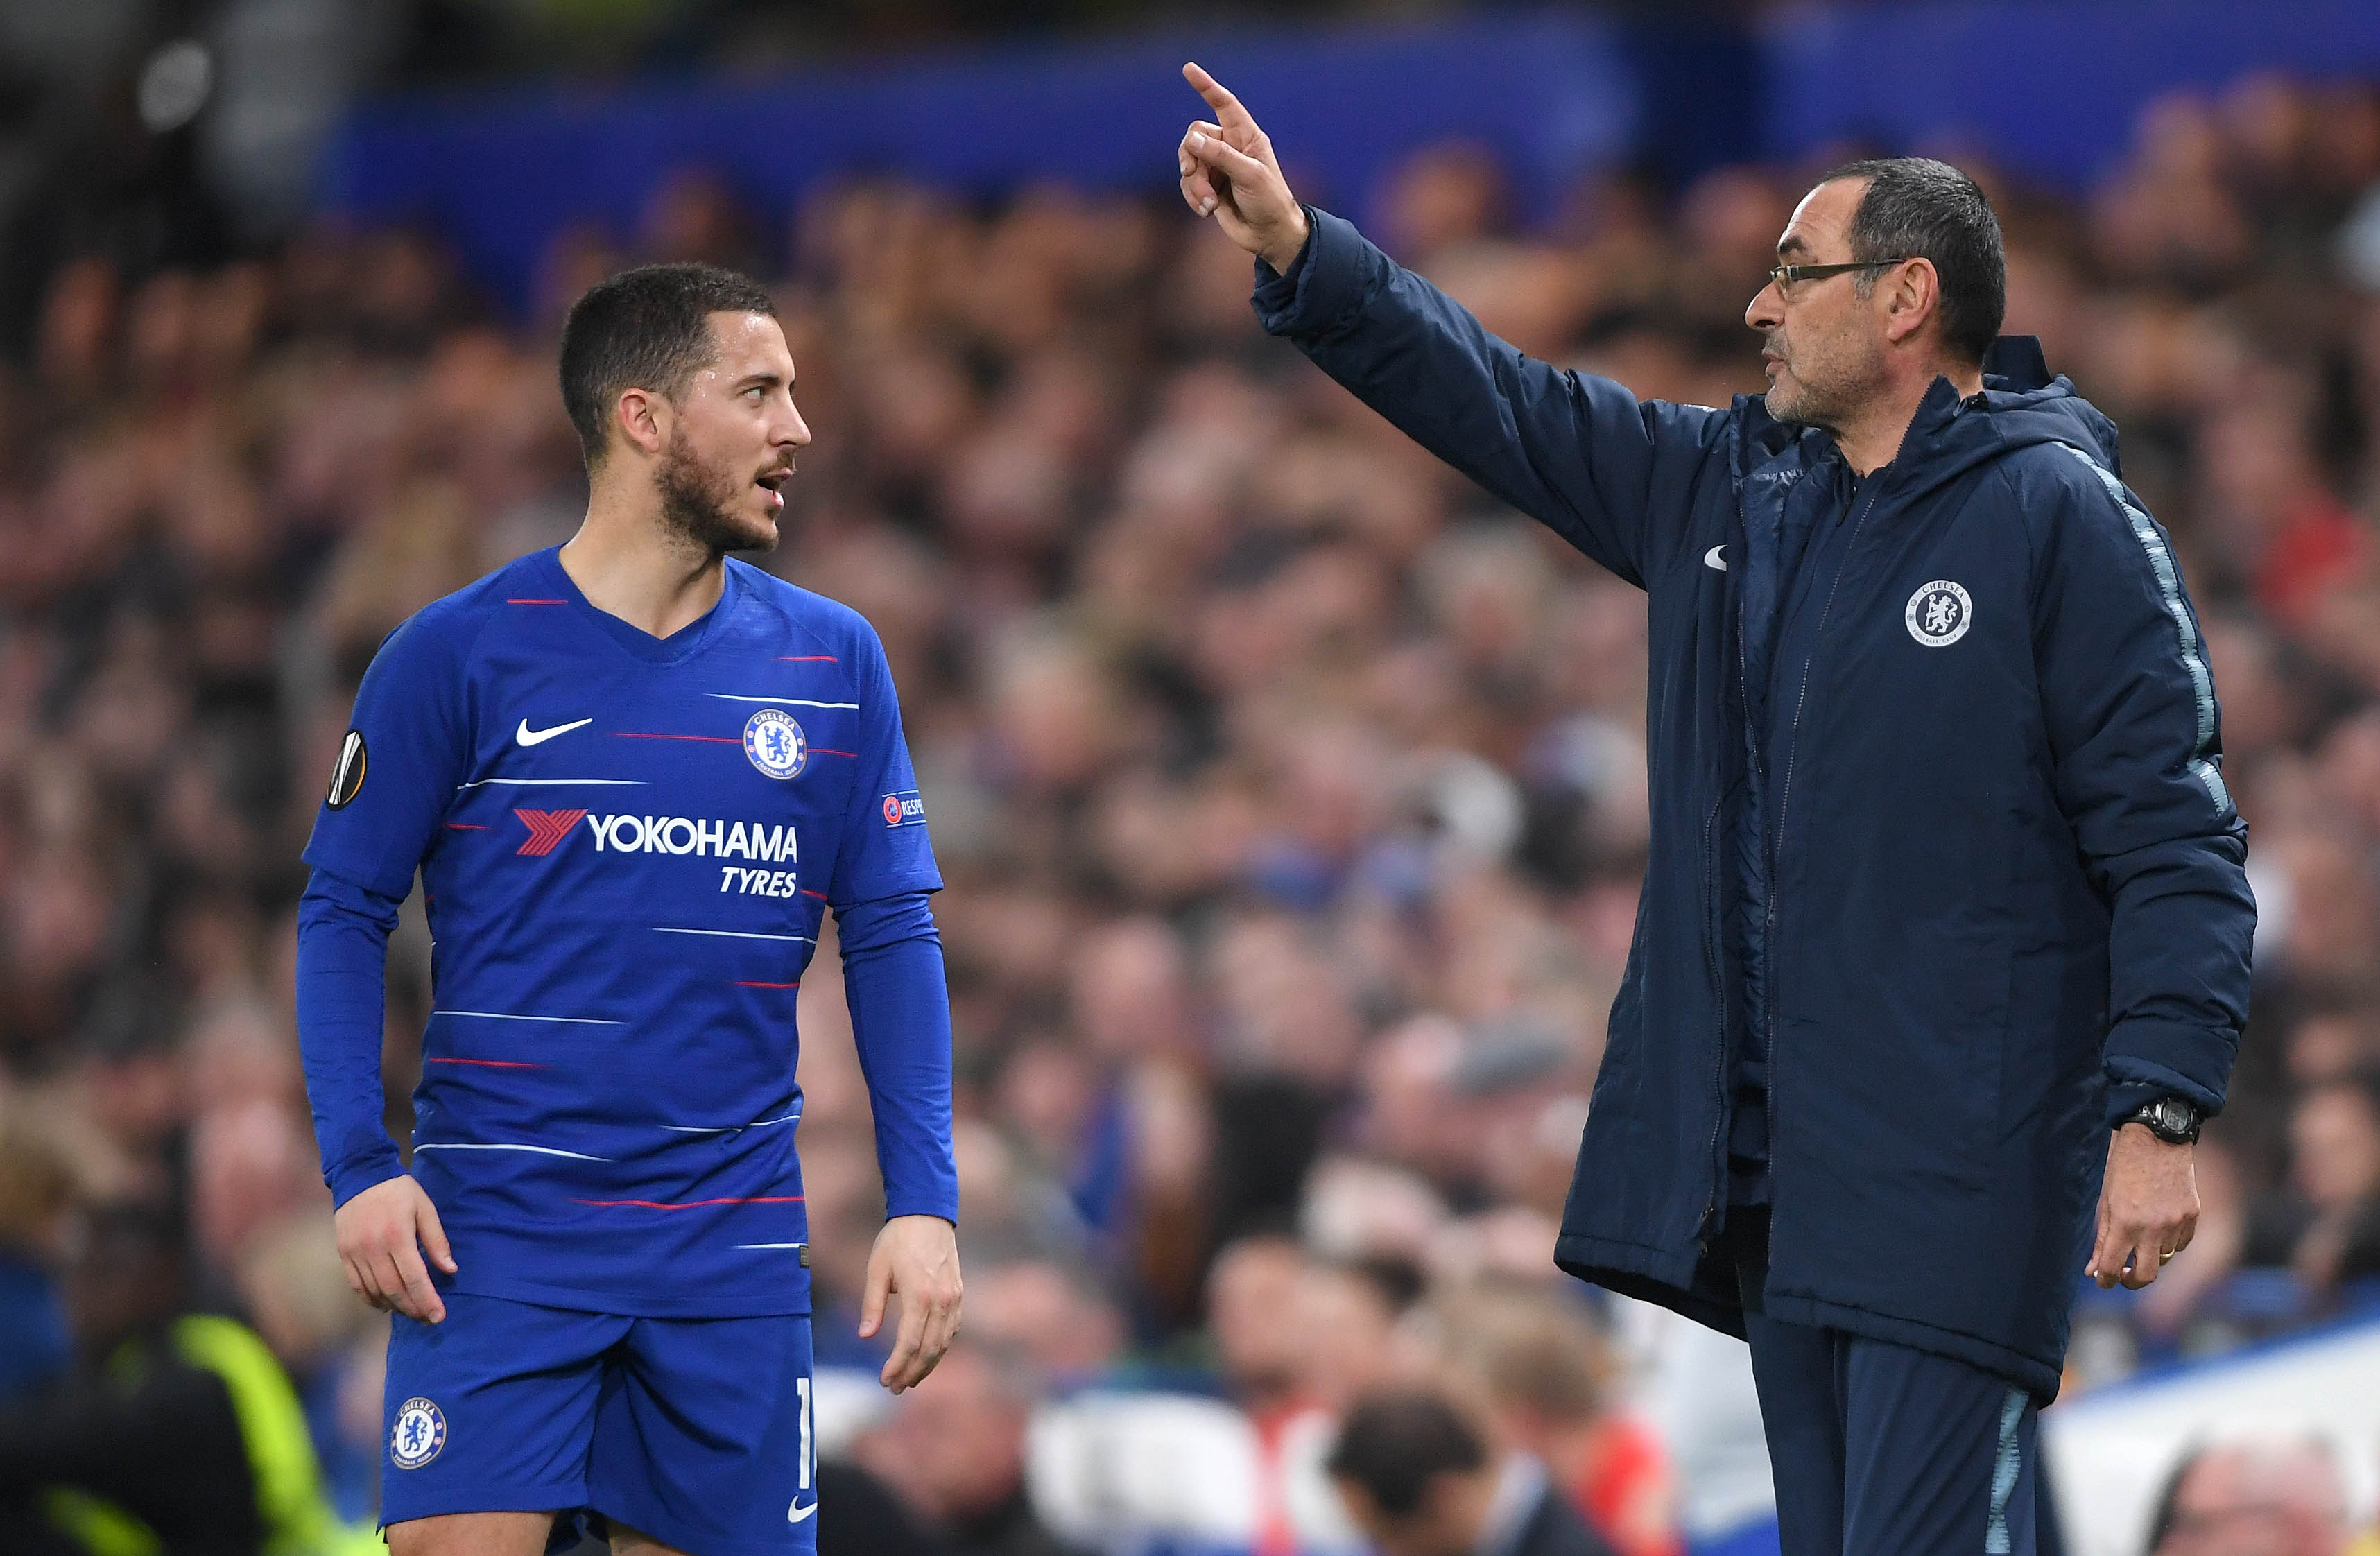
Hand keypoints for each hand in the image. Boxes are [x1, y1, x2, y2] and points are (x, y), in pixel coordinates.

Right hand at [333, 1174, 456, 1322]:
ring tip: (412, 1312)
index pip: (414, 1278)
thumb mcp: (425, 1209)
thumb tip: (450, 1270)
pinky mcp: (344, 1254)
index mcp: (397, 1236)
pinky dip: (371, 1299)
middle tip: (428, 1319)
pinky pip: (356, 1285)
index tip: (439, 1317)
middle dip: (413, 1308)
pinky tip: (386, 1305)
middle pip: (394, 1290)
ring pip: (375, 1291)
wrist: (360, 1174)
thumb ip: (437, 1241)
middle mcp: (373, 1248)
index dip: (427, 1301)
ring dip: (394, 1306)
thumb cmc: (399, 1191)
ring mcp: (355, 1252)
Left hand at [859, 1214, 961, 1393]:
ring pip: (943, 1343)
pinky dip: (940, 1348)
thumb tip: (865, 1337)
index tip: (884, 1381)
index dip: (897, 1365)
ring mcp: (954, 1298)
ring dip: (927, 1365)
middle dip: (912, 1372)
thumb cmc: (897, 1240)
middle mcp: (942, 1301)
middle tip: (895, 1388)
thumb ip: (872, 1304)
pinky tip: (926, 1357)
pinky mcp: (959, 1295)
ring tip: (909, 1380)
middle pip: (929, 1349)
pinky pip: (952, 1331)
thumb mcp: (876, 1269)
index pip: (910, 1343)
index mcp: (919, 1295)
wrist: (927, 1214)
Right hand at [1177, 62, 1308, 272]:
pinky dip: (1193, 198)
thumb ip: (1220, 155)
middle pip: (1194, 136)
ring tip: (1209, 203)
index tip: (1189, 69)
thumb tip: (1192, 140)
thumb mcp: (1249, 174)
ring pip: (1188, 162)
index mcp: (1246, 136)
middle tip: (1192, 174)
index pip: (1224, 104)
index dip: (1207, 87)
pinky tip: (1207, 211)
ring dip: (1194, 185)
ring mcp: (1217, 167)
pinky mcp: (1208, 187)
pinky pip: (1187, 184)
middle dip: (1191, 157)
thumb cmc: (1269, 200)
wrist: (1268, 234)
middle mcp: (1229, 147)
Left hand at [2088, 1124, 2197, 1289]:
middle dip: (2131, 1281)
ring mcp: (2177, 1223)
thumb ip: (2101, 1239)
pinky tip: (2160, 1225)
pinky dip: (2169, 1242)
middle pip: (2146, 1276)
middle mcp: (2153, 1227)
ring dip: (2150, 1254)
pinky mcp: (2193, 1216)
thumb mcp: (2105, 1202)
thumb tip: (2093, 1271)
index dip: (2105, 1279)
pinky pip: (2181, 1243)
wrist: (2157, 1139)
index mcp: (2125, 1222)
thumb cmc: (2123, 1168)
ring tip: (2140, 1234)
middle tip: (2123, 1275)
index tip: (2102, 1279)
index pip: (2113, 1267)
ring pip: (2164, 1258)